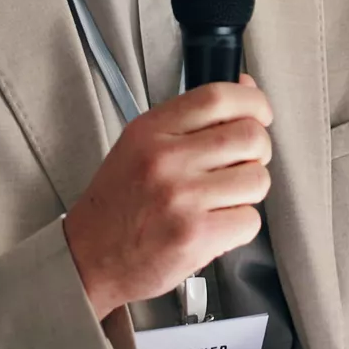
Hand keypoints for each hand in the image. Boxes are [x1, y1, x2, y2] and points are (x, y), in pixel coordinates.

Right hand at [63, 76, 272, 318]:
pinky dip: (240, 225)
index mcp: (150, 131)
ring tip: (222, 200)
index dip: (253, 102)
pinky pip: (250, 220)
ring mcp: (182, 198)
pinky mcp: (196, 236)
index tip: (259, 114)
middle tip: (243, 164)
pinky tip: (216, 225)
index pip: (217, 97)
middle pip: (249, 136)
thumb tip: (245, 90)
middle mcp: (166, 159)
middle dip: (258, 151)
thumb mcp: (139, 147)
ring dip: (249, 191)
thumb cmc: (117, 205)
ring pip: (257, 180)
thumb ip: (190, 120)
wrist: (89, 258)